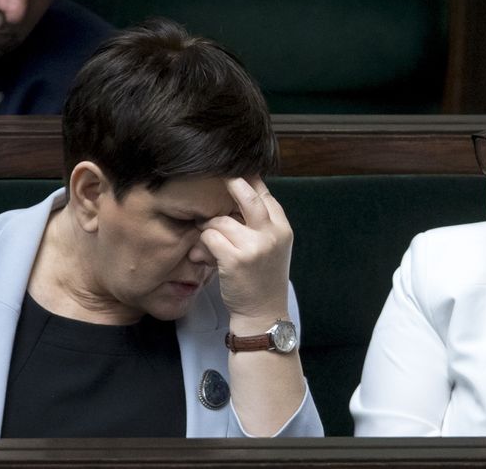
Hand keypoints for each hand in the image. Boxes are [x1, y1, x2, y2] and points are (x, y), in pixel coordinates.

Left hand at [199, 177, 291, 322]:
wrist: (263, 312)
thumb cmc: (262, 279)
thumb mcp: (272, 247)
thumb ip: (260, 224)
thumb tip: (236, 193)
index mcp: (282, 228)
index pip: (264, 194)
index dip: (247, 180)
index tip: (233, 173)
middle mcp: (272, 234)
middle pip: (247, 195)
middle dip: (229, 183)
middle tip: (216, 178)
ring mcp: (255, 246)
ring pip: (220, 220)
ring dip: (208, 229)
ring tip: (207, 243)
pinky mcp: (235, 259)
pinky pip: (210, 237)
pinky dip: (203, 245)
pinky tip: (204, 256)